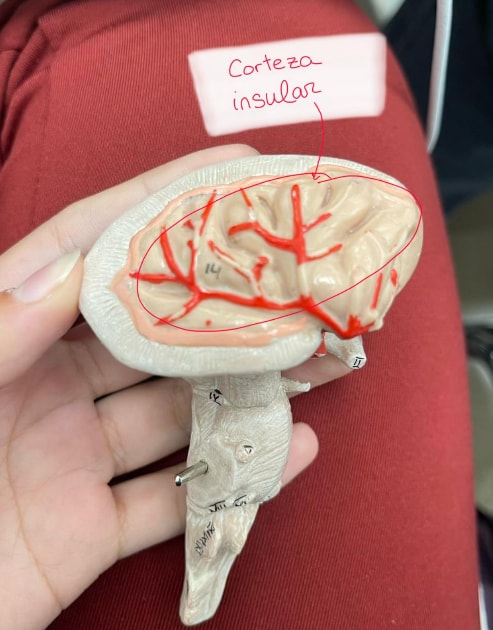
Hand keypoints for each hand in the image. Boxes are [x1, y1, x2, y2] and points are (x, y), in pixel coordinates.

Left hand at [0, 145, 350, 629]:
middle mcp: (47, 386)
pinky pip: (173, 500)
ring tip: (309, 361)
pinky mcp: (90, 528)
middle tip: (287, 275)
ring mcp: (73, 456)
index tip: (224, 170)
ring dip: (241, 390)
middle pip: (150, 331)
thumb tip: (74, 267)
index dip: (153, 204)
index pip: (87, 250)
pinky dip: (232, 481)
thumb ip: (3, 328)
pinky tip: (290, 450)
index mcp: (8, 337)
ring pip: (175, 413)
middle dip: (218, 302)